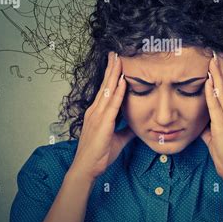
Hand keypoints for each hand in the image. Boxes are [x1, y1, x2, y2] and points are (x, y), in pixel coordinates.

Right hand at [71, 51, 134, 179]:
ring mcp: (98, 116)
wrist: (86, 168)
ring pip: (107, 90)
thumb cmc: (99, 154)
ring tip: (119, 60)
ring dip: (114, 74)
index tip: (117, 63)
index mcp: (97, 113)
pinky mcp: (102, 124)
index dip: (111, 76)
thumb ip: (126, 130)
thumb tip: (136, 126)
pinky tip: (122, 82)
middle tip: (116, 53)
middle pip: (105, 85)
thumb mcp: (116, 139)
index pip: (105, 89)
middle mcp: (95, 111)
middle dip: (111, 68)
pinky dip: (117, 92)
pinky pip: (112, 105)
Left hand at [201, 52, 222, 180]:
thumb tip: (202, 124)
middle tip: (216, 52)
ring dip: (216, 74)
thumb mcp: (216, 139)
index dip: (222, 75)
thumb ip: (210, 128)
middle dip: (220, 68)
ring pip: (222, 92)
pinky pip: (216, 105)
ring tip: (212, 59)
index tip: (218, 61)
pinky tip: (208, 80)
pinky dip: (211, 92)